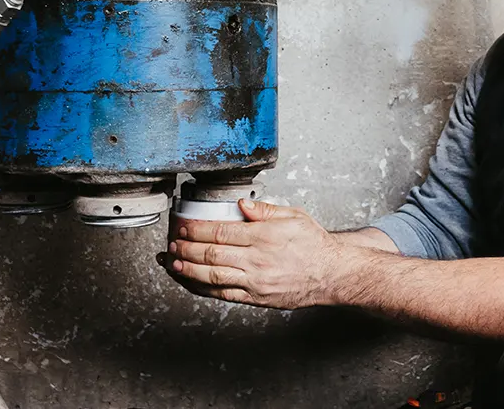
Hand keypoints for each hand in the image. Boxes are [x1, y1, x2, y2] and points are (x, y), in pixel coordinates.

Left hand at [157, 199, 352, 309]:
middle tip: (171, 243)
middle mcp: (257, 260)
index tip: (182, 226)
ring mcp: (255, 281)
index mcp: (264, 236)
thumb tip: (242, 205)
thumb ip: (265, 210)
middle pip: (210, 254)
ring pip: (211, 276)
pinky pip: (222, 294)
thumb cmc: (314, 245)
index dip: (196, 229)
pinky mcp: (255, 298)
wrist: (332, 274)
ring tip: (172, 263)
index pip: (220, 231)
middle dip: (185, 248)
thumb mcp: (294, 216)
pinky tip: (190, 282)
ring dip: (187, 270)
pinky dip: (202, 289)